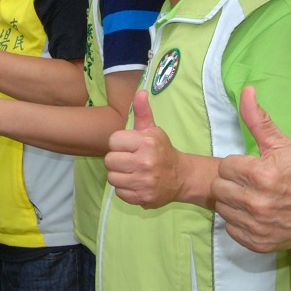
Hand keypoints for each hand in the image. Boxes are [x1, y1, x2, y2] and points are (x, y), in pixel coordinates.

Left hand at [106, 91, 185, 209]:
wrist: (181, 177)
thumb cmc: (162, 150)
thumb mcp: (153, 130)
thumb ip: (143, 112)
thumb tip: (140, 92)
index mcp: (146, 143)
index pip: (113, 141)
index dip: (119, 144)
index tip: (129, 147)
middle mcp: (145, 163)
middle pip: (109, 161)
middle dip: (117, 160)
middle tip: (129, 160)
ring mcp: (144, 182)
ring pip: (112, 177)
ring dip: (119, 175)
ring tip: (131, 171)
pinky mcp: (142, 198)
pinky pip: (119, 192)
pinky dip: (125, 188)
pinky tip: (135, 183)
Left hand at [212, 87, 290, 251]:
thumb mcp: (283, 144)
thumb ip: (259, 119)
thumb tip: (246, 92)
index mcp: (260, 175)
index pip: (225, 167)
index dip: (238, 165)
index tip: (254, 168)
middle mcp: (256, 203)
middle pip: (218, 188)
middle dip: (232, 183)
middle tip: (252, 183)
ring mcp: (257, 226)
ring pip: (223, 209)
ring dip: (234, 202)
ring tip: (255, 197)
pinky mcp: (258, 243)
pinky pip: (231, 229)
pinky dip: (240, 222)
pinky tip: (257, 214)